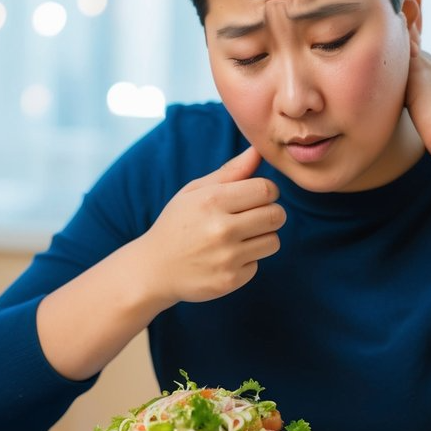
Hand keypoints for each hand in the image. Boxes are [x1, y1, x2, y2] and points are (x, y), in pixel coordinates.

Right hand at [139, 145, 285, 303]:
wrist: (154, 269)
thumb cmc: (177, 223)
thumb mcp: (195, 192)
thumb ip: (230, 172)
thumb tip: (258, 150)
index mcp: (211, 201)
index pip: (266, 190)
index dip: (267, 192)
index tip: (256, 197)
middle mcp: (221, 229)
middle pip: (276, 215)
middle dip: (270, 214)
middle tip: (252, 217)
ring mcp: (226, 257)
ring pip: (273, 241)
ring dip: (261, 238)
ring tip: (238, 238)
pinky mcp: (230, 280)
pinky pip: (257, 264)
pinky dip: (246, 261)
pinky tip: (225, 258)